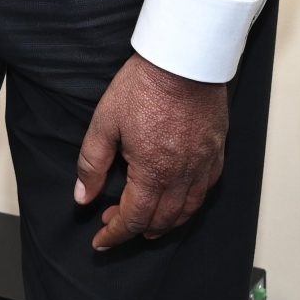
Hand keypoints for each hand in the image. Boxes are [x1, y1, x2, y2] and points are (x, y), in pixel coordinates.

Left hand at [73, 53, 228, 250]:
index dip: (115, 234)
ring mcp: (203, 164)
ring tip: (146, 224)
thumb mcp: (105, 122)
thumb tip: (83, 197)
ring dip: (165, 224)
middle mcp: (182, 175)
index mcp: (153, 171)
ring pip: (188, 210)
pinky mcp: (216, 151)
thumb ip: (93, 163)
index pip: (133, 218)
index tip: (100, 241)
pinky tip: (179, 199)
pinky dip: (190, 204)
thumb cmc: (144, 85)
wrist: (184, 58)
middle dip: (136, 229)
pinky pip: (206, 189)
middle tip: (115, 224)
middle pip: (161, 220)